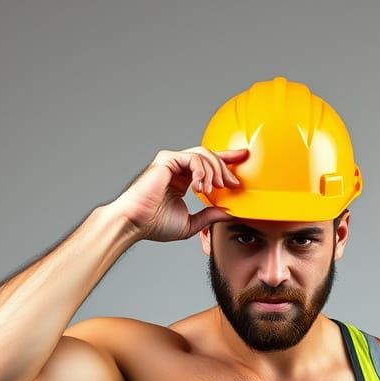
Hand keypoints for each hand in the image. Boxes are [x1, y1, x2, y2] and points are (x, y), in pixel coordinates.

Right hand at [108, 146, 249, 242]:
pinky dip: (201, 171)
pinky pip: (192, 158)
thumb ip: (210, 215)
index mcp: (183, 180)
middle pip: (209, 156)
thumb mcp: (192, 223)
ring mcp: (171, 161)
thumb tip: (229, 212)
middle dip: (226, 167)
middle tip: (235, 183)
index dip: (227, 160)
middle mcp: (177, 168)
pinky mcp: (167, 159)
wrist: (136, 223)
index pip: (208, 165)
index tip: (243, 159)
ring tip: (215, 189)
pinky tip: (201, 187)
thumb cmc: (155, 225)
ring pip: (203, 155)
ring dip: (214, 171)